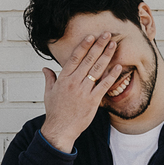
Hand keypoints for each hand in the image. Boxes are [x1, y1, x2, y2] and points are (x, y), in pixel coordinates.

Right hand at [40, 31, 123, 152]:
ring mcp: (83, 91)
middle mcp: (74, 83)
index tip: (91, 36)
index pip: (75, 58)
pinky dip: (111, 75)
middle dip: (99, 45)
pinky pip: (104, 85)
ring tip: (114, 45)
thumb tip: (45, 68)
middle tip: (107, 34)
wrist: (60, 129)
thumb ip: (49, 78)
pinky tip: (118, 66)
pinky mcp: (92, 101)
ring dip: (106, 56)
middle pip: (88, 60)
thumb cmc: (54, 112)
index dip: (84, 45)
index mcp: (63, 79)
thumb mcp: (48, 93)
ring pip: (97, 70)